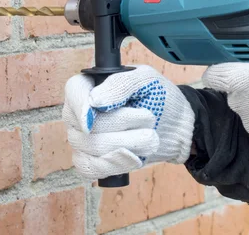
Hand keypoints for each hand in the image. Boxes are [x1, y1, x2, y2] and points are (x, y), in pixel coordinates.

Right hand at [62, 65, 194, 180]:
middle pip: (86, 124)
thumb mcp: (145, 81)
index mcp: (89, 85)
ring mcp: (83, 139)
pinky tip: (135, 158)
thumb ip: (120, 84)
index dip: (81, 105)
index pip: (74, 90)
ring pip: (91, 148)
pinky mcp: (92, 161)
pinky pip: (90, 169)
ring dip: (127, 143)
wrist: (174, 126)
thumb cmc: (157, 97)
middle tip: (149, 118)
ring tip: (150, 136)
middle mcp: (80, 112)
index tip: (93, 118)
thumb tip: (94, 101)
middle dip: (123, 124)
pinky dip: (115, 165)